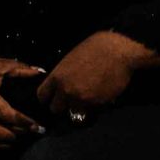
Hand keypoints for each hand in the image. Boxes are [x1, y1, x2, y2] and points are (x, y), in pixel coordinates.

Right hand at [0, 55, 43, 152]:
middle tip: (32, 131)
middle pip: (1, 133)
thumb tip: (40, 72)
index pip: (8, 115)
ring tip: (18, 139)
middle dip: (19, 134)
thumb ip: (19, 69)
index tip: (37, 125)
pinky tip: (3, 145)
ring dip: (6, 144)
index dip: (24, 122)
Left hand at [37, 31, 159, 118]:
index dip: (47, 97)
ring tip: (86, 95)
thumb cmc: (94, 48)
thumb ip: (63, 74)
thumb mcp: (71, 58)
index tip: (53, 96)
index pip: (41, 95)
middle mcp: (66, 91)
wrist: (118, 51)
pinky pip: (90, 110)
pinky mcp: (96, 105)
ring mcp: (81, 100)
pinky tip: (98, 93)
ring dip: (78, 106)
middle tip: (70, 99)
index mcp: (57, 77)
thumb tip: (60, 83)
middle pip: (55, 109)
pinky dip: (93, 105)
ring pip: (73, 112)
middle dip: (62, 105)